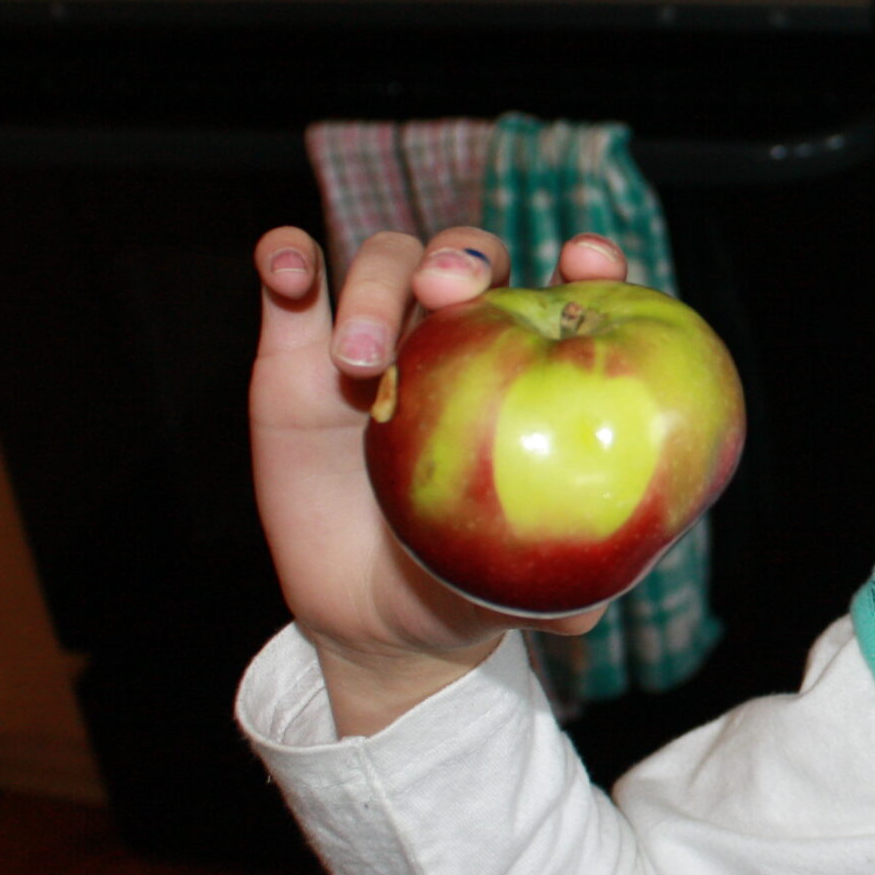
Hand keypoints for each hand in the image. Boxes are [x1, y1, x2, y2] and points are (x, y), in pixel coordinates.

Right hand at [249, 226, 626, 734]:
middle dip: (464, 257)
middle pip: (468, 258)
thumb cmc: (470, 587)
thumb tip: (586, 616)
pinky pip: (289, 282)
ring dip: (374, 287)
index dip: (589, 263)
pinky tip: (286, 270)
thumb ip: (563, 595)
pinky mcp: (295, 354)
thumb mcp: (522, 597)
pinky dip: (285, 255)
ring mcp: (380, 338)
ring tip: (359, 361)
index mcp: (532, 370)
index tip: (589, 262)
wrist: (373, 619)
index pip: (570, 291)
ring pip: (384, 263)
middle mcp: (460, 338)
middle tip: (451, 291)